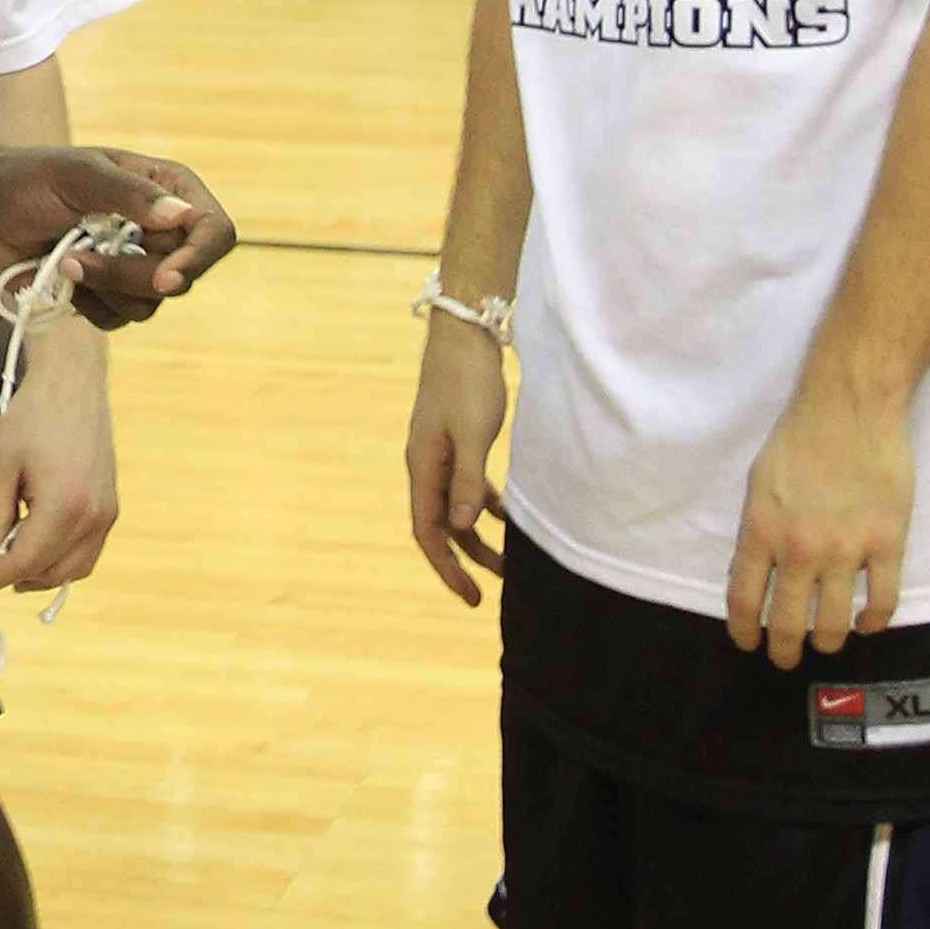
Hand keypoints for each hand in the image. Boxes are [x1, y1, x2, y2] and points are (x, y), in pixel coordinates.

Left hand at [0, 146, 236, 319]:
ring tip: (65, 260)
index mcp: (168, 188)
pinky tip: (64, 277)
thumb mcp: (79, 175)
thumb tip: (182, 215)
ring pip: (150, 304)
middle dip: (128, 274)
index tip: (164, 278)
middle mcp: (162, 229)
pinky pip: (121, 319)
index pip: (214, 231)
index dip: (199, 259)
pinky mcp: (113, 295)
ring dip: (103, 288)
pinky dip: (90, 304)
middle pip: (181, 276)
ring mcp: (138, 264)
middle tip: (78, 256)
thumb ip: (129, 193)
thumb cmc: (31, 180)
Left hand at [0, 315, 119, 596]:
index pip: (22, 563)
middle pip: (47, 572)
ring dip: (36, 572)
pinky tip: (33, 542)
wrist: (73, 380)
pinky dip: (59, 559)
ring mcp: (106, 514)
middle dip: (10, 576)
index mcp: (64, 506)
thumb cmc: (34, 414)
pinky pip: (86, 553)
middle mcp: (93, 517)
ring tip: (4, 555)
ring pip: (70, 570)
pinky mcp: (110, 507)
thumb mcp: (2, 465)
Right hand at [406, 312, 509, 605]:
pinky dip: (482, 506)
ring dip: (475, 537)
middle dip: (460, 561)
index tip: (469, 595)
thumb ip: (468, 480)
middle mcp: (425, 463)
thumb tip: (460, 528)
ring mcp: (439, 452)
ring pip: (453, 508)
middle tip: (484, 595)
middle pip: (438, 525)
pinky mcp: (456, 440)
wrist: (464, 332)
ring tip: (507, 563)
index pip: (427, 530)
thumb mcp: (474, 433)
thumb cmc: (468, 381)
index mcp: (423, 465)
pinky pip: (465, 486)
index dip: (446, 567)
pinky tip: (505, 516)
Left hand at [726, 372, 914, 661]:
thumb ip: (759, 531)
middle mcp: (800, 548)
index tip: (749, 642)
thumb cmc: (800, 438)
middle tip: (786, 657)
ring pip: (833, 625)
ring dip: (827, 642)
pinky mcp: (886, 544)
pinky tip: (864, 622)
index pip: (745, 600)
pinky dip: (872, 622)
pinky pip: (882, 603)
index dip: (745, 631)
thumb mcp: (759, 482)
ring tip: (826, 641)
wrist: (849, 406)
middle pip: (788, 624)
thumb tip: (759, 575)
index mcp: (761, 529)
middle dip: (784, 650)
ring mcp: (846, 549)